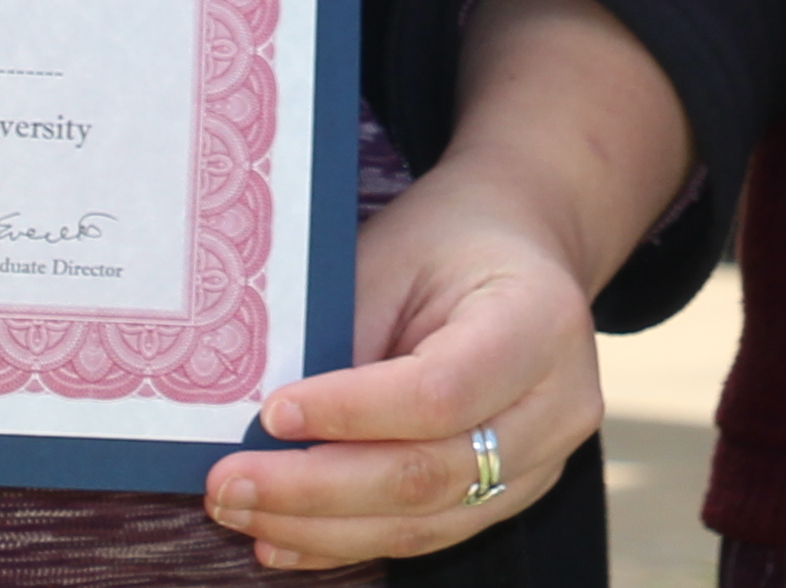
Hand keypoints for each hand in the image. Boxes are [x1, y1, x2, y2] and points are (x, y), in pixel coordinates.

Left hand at [204, 0, 696, 572]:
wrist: (518, 250)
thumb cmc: (445, 243)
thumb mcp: (392, 256)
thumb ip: (344, 338)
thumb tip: (264, 428)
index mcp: (539, 321)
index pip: (439, 393)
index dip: (351, 414)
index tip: (269, 414)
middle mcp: (558, 405)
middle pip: (430, 474)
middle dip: (316, 490)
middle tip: (226, 485)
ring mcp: (544, 462)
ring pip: (425, 522)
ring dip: (321, 528)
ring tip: (239, 512)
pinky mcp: (511, 495)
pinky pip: (426, 534)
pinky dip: (347, 541)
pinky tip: (281, 540)